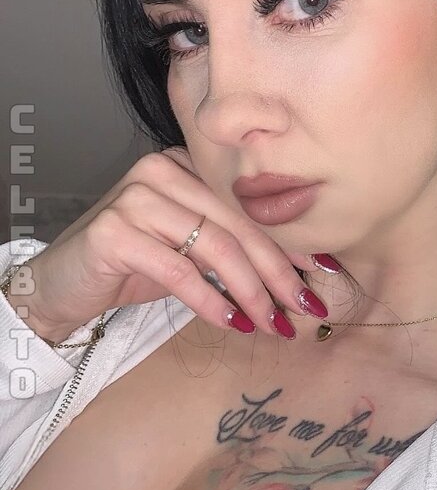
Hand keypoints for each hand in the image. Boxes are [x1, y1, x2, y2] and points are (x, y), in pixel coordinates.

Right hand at [10, 147, 337, 341]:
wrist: (61, 284)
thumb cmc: (133, 267)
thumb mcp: (190, 252)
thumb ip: (233, 248)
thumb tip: (297, 276)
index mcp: (187, 165)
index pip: (249, 205)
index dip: (288, 241)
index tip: (322, 273)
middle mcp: (163, 169)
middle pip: (238, 225)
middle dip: (278, 272)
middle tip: (304, 307)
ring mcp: (137, 196)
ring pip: (215, 247)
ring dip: (252, 292)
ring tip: (274, 323)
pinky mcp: (115, 230)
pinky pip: (180, 271)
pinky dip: (211, 300)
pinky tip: (233, 322)